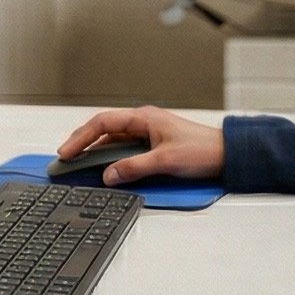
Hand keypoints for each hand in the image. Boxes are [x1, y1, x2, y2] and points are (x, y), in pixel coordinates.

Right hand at [55, 105, 224, 185]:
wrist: (228, 155)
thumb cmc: (204, 150)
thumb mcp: (165, 161)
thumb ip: (134, 168)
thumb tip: (109, 175)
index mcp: (144, 118)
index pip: (102, 123)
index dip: (81, 138)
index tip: (67, 152)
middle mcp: (143, 123)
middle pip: (104, 131)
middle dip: (83, 144)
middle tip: (66, 159)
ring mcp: (148, 134)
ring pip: (114, 142)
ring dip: (97, 153)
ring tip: (81, 166)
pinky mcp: (153, 146)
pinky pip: (125, 150)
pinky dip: (112, 159)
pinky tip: (106, 169)